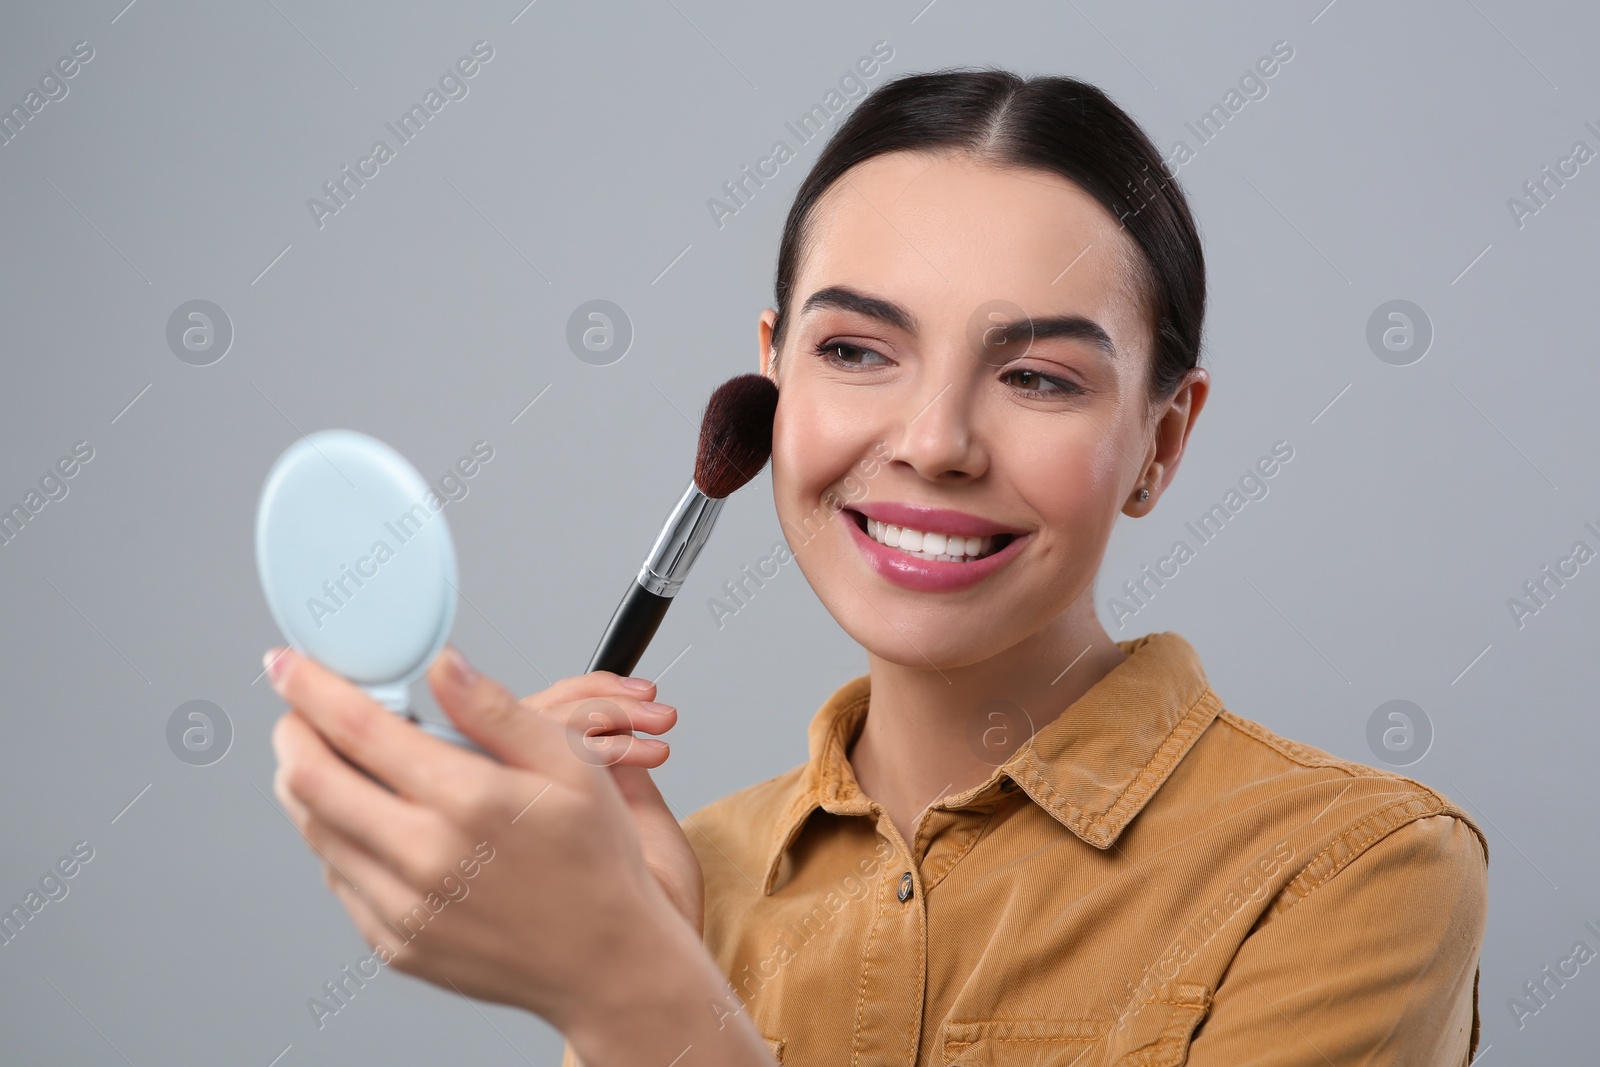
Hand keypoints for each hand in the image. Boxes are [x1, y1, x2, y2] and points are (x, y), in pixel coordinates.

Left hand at [267, 644, 695, 1031]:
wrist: (607, 962)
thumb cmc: (596, 859)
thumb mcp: (571, 764)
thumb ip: (497, 711)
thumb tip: (443, 664)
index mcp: (467, 801)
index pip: (358, 730)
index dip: (310, 689)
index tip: (287, 664)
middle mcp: (424, 857)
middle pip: (309, 781)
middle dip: (292, 732)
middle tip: (301, 711)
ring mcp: (403, 907)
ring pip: (316, 831)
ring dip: (310, 784)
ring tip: (338, 758)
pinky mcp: (395, 942)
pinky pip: (340, 878)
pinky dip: (340, 837)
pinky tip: (374, 819)